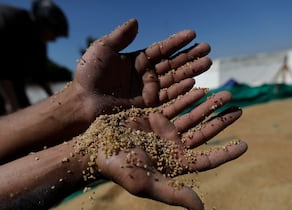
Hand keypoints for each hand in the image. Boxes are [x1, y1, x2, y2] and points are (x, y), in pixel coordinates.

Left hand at [73, 18, 211, 115]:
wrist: (82, 101)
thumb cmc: (89, 74)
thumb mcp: (103, 49)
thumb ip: (121, 36)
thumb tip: (137, 21)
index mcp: (136, 60)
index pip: (161, 49)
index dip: (177, 42)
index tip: (193, 33)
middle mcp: (144, 75)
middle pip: (172, 64)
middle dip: (190, 56)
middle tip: (208, 49)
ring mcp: (147, 91)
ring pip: (174, 79)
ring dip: (191, 71)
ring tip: (208, 62)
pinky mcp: (147, 106)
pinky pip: (168, 97)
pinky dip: (181, 90)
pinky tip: (194, 81)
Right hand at [87, 90, 246, 209]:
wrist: (96, 148)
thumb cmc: (119, 169)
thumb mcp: (145, 183)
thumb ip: (173, 193)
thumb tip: (201, 209)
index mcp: (174, 165)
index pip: (206, 159)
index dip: (225, 153)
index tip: (245, 145)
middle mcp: (172, 148)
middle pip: (204, 134)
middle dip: (221, 122)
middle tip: (239, 109)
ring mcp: (163, 133)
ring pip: (192, 117)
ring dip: (209, 106)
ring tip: (226, 95)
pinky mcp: (153, 119)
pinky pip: (175, 106)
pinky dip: (187, 98)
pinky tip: (200, 88)